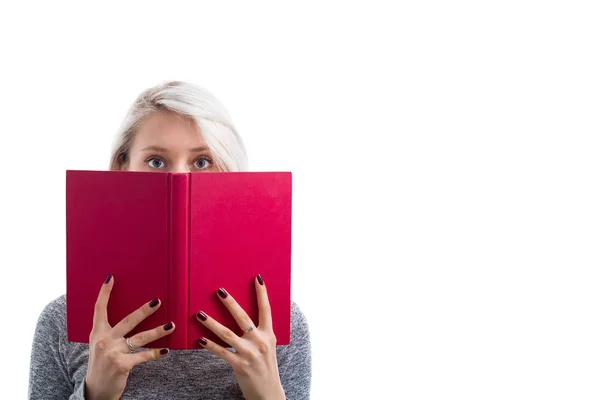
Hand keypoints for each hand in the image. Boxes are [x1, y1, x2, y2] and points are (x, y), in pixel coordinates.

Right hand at [85, 274, 174, 399]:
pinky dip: (155, 353)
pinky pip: (143, 356)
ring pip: (140, 338)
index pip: (99, 309)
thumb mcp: (99, 346)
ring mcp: (112, 352)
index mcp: (97, 333)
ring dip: (158, 331)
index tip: (111, 278)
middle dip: (144, 311)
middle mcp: (103, 340)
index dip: (104, 293)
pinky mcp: (122, 365)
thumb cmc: (100, 364)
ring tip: (172, 325)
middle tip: (158, 301)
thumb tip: (131, 317)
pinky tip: (166, 350)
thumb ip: (110, 332)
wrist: (95, 390)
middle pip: (127, 321)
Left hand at [196, 274, 285, 399]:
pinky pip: (221, 352)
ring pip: (227, 334)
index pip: (266, 309)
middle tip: (219, 291)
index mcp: (268, 334)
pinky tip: (200, 340)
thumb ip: (258, 333)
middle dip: (230, 303)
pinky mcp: (239, 365)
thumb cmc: (266, 367)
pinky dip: (210, 346)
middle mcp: (259, 341)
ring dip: (211, 323)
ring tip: (199, 314)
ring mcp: (249, 353)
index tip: (257, 278)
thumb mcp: (268, 347)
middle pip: (243, 317)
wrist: (268, 393)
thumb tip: (246, 318)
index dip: (262, 293)